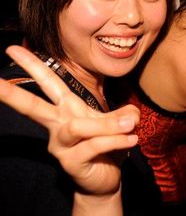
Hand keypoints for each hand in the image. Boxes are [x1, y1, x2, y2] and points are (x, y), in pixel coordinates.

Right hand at [0, 46, 138, 195]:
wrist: (106, 178)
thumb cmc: (107, 146)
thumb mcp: (118, 124)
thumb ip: (124, 114)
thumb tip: (130, 115)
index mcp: (67, 109)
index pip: (49, 83)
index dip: (33, 66)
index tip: (11, 48)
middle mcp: (58, 126)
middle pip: (34, 108)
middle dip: (13, 95)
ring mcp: (61, 146)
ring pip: (79, 127)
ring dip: (109, 125)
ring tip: (130, 126)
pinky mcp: (70, 162)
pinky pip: (95, 145)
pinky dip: (117, 140)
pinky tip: (131, 140)